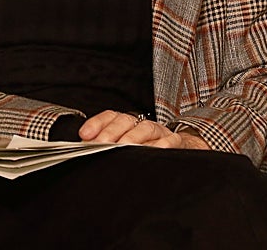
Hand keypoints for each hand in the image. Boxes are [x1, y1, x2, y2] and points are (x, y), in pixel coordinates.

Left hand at [79, 109, 211, 149]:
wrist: (182, 150)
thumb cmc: (148, 150)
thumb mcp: (127, 147)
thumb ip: (108, 146)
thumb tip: (85, 148)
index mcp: (128, 124)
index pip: (110, 117)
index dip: (97, 123)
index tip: (84, 135)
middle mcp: (142, 124)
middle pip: (125, 121)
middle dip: (111, 132)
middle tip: (100, 144)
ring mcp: (160, 132)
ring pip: (146, 128)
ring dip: (133, 137)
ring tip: (122, 147)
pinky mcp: (177, 142)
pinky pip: (170, 141)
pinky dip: (162, 145)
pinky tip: (154, 151)